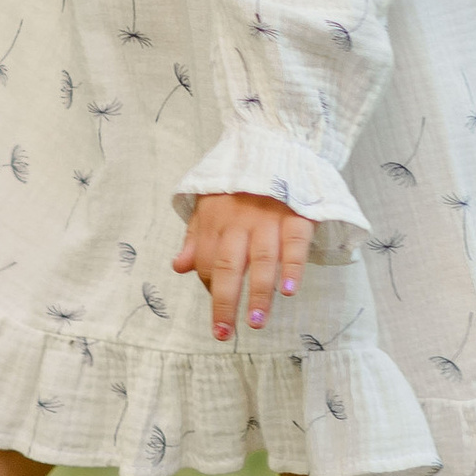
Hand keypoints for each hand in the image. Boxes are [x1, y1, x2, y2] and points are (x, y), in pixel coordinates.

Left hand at [173, 191, 309, 343]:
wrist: (276, 143)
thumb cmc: (239, 182)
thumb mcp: (210, 201)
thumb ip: (196, 235)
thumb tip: (177, 267)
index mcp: (216, 219)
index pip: (207, 261)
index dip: (210, 287)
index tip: (220, 313)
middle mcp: (240, 220)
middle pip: (229, 265)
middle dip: (225, 302)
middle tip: (223, 333)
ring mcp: (269, 217)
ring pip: (262, 259)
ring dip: (259, 292)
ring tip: (256, 322)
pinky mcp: (298, 214)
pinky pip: (295, 243)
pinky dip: (293, 267)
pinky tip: (290, 291)